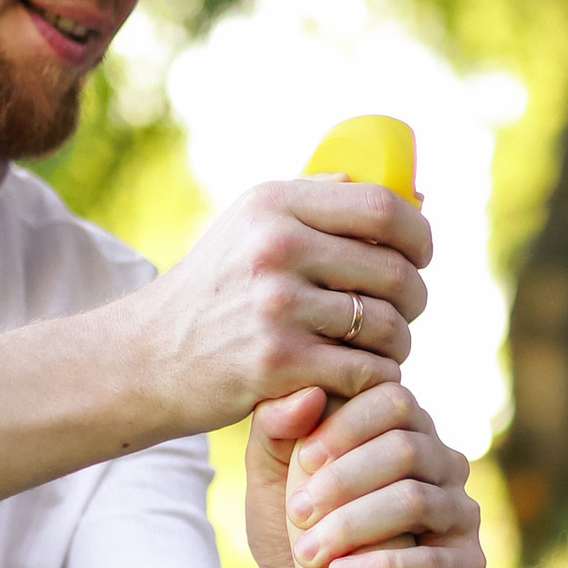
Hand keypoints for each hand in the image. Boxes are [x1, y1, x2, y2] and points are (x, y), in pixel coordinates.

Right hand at [126, 175, 433, 433]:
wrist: (146, 358)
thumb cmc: (211, 293)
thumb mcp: (246, 226)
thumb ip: (316, 202)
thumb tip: (401, 188)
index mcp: (274, 204)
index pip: (382, 207)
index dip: (419, 236)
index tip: (421, 256)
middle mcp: (276, 247)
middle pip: (395, 271)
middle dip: (414, 299)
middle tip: (404, 314)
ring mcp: (277, 306)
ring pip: (387, 326)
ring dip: (398, 345)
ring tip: (382, 350)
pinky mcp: (279, 363)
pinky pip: (365, 371)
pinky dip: (375, 379)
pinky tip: (360, 379)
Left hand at [249, 377, 486, 567]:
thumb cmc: (296, 529)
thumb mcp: (273, 475)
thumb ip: (278, 429)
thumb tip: (309, 393)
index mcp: (405, 429)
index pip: (393, 402)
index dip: (349, 426)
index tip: (304, 461)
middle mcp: (443, 463)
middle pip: (407, 450)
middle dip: (345, 481)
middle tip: (297, 513)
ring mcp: (462, 513)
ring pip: (417, 503)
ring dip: (354, 527)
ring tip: (309, 554)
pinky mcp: (469, 565)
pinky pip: (435, 562)